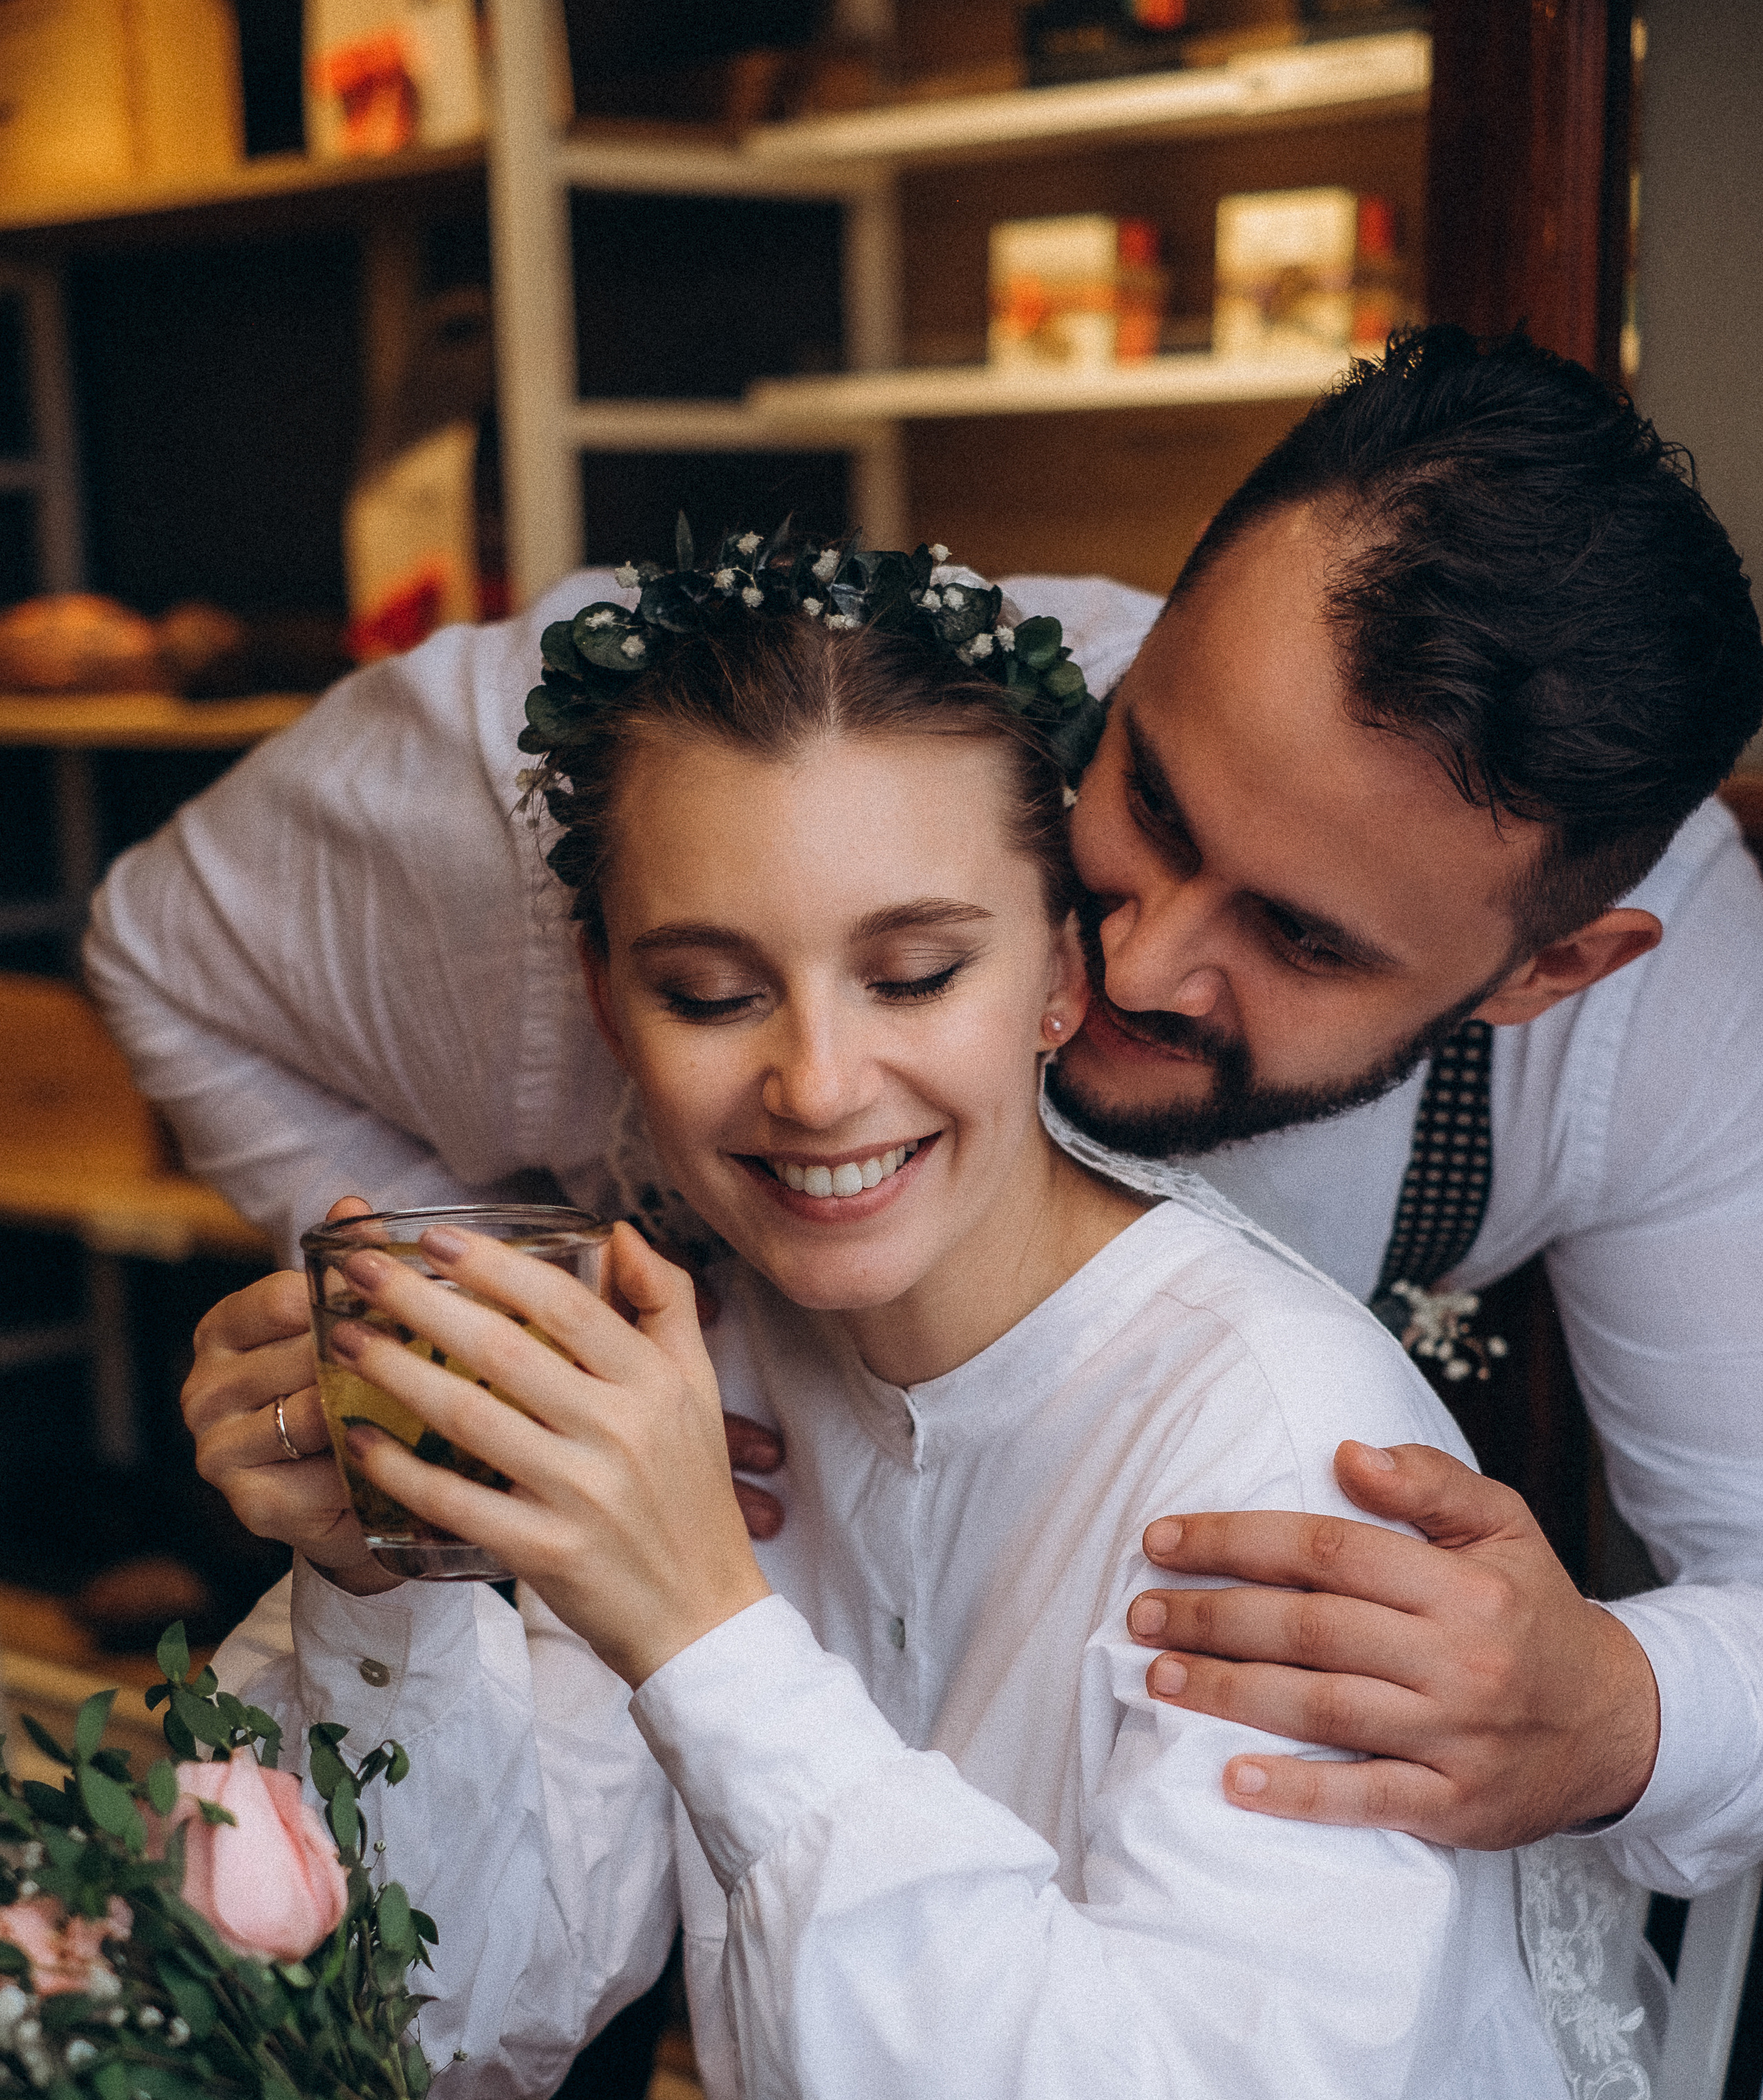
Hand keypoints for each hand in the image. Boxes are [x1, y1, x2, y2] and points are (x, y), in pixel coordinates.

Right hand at [183, 1196, 398, 1593]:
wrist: (349, 1495)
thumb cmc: (345, 1391)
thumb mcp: (343, 1322)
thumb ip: (345, 1264)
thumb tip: (352, 1204)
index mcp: (223, 1329)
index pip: (283, 1297)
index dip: (352, 1294)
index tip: (411, 1295)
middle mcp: (205, 1389)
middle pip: (299, 1355)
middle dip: (372, 1351)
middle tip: (442, 1347)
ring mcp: (219, 1450)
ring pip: (310, 1413)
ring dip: (373, 1406)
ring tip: (432, 1395)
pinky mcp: (252, 1504)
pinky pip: (321, 1474)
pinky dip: (368, 1462)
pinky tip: (406, 1452)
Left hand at [331, 1221, 770, 1685]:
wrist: (702, 1615)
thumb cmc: (692, 1492)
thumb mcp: (699, 1387)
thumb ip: (667, 1301)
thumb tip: (617, 1233)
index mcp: (653, 1382)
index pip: (566, 1303)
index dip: (494, 1264)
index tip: (433, 1237)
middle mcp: (619, 1430)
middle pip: (504, 1348)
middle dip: (419, 1301)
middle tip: (357, 1269)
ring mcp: (581, 1493)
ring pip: (469, 1416)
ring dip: (395, 1372)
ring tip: (342, 1339)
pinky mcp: (546, 1552)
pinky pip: (456, 1500)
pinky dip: (400, 1470)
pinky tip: (358, 1438)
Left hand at [1126, 1441, 1660, 1848]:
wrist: (1616, 1724)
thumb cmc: (1532, 1610)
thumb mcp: (1504, 1524)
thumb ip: (1428, 1481)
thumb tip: (1347, 1452)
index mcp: (1463, 1586)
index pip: (1328, 1552)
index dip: (1236, 1540)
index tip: (1163, 1540)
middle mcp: (1459, 1661)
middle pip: (1312, 1630)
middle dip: (1213, 1617)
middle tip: (1140, 1612)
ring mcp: (1456, 1739)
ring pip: (1323, 1710)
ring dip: (1230, 1694)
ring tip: (1158, 1676)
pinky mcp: (1456, 1808)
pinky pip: (1365, 1800)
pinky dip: (1297, 1794)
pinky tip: (1232, 1780)